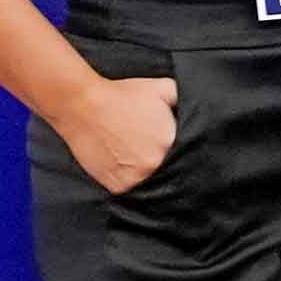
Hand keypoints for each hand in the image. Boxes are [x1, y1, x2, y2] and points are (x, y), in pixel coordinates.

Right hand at [60, 74, 177, 195]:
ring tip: (138, 157)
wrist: (84, 105)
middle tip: (152, 150)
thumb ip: (185, 101)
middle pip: (172, 172)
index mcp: (172, 143)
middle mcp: (156, 165)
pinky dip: (133, 181)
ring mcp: (137, 179)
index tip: (174, 146)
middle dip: (168, 163)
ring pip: (155, 184)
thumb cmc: (122, 95)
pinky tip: (127, 164)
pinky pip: (135, 191)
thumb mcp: (164, 88)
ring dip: (152, 175)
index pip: (189, 156)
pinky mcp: (119, 187)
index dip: (184, 152)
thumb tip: (197, 111)